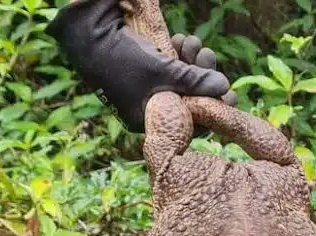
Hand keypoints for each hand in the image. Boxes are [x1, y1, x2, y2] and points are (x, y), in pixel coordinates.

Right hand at [45, 0, 231, 131]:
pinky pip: (172, 67)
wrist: (85, 31)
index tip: (231, 95)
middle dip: (203, 77)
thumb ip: (194, 81)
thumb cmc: (121, 58)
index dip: (212, 109)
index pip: (189, 124)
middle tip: (208, 56)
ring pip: (182, 80)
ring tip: (193, 42)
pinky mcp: (146, 68)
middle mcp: (148, 107)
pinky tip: (182, 40)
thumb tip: (224, 87)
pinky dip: (180, 54)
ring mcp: (147, 87)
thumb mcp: (162, 72)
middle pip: (189, 99)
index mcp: (148, 120)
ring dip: (193, 60)